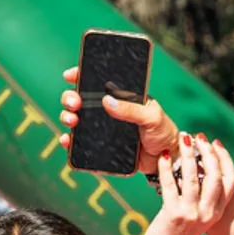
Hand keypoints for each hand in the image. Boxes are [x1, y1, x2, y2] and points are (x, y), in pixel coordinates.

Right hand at [59, 63, 181, 174]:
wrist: (167, 159)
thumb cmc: (163, 132)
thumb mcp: (152, 116)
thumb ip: (132, 109)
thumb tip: (107, 101)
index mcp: (120, 96)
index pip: (96, 81)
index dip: (80, 75)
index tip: (70, 75)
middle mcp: (107, 110)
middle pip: (79, 99)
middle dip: (70, 98)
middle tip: (75, 103)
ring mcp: (102, 128)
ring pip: (76, 119)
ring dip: (67, 117)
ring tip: (71, 121)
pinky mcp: (100, 146)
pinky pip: (80, 143)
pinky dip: (70, 142)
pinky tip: (67, 141)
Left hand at [141, 135, 233, 234]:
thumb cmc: (178, 233)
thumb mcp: (197, 215)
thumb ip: (202, 196)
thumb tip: (199, 166)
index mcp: (217, 212)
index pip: (230, 181)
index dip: (225, 159)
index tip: (215, 142)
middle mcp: (208, 214)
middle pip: (215, 176)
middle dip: (207, 152)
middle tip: (198, 137)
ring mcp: (192, 215)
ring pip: (194, 178)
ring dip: (188, 155)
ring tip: (183, 139)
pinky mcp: (173, 215)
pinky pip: (170, 185)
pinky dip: (167, 167)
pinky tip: (165, 156)